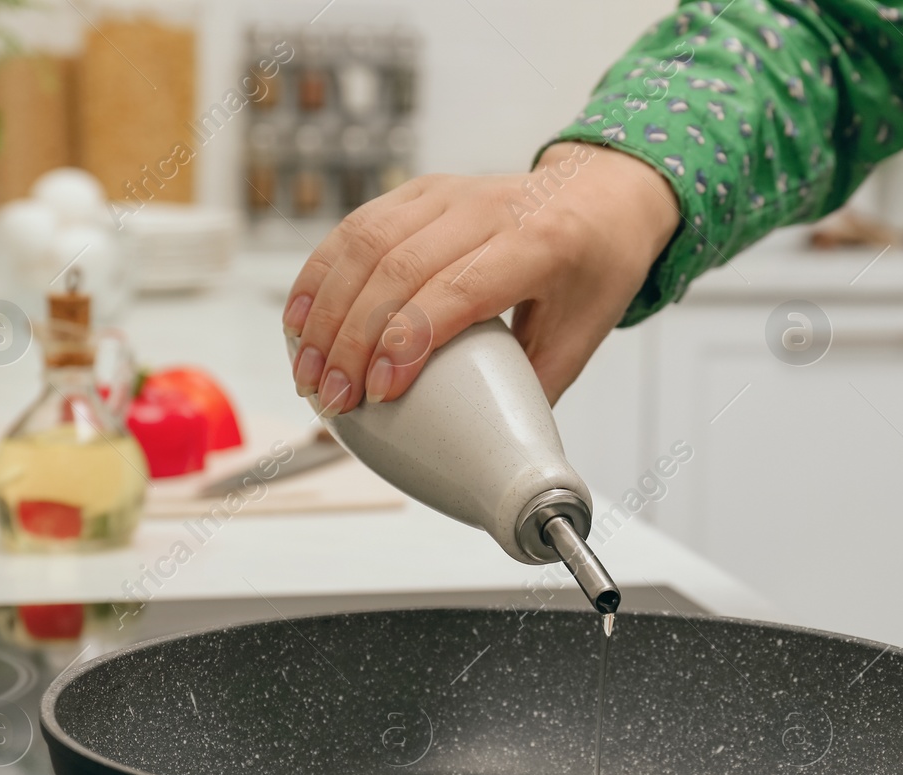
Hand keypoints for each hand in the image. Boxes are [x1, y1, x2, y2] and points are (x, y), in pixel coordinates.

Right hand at [282, 142, 679, 412]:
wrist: (602, 194)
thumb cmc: (596, 268)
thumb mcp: (582, 336)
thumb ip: (532, 392)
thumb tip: (486, 454)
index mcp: (538, 244)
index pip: (457, 290)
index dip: (407, 343)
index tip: (380, 395)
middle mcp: (488, 207)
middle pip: (397, 268)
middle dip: (351, 341)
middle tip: (333, 399)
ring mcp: (448, 192)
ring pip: (364, 244)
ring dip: (324, 313)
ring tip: (308, 372)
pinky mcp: (419, 191)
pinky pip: (354, 228)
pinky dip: (319, 276)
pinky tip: (300, 321)